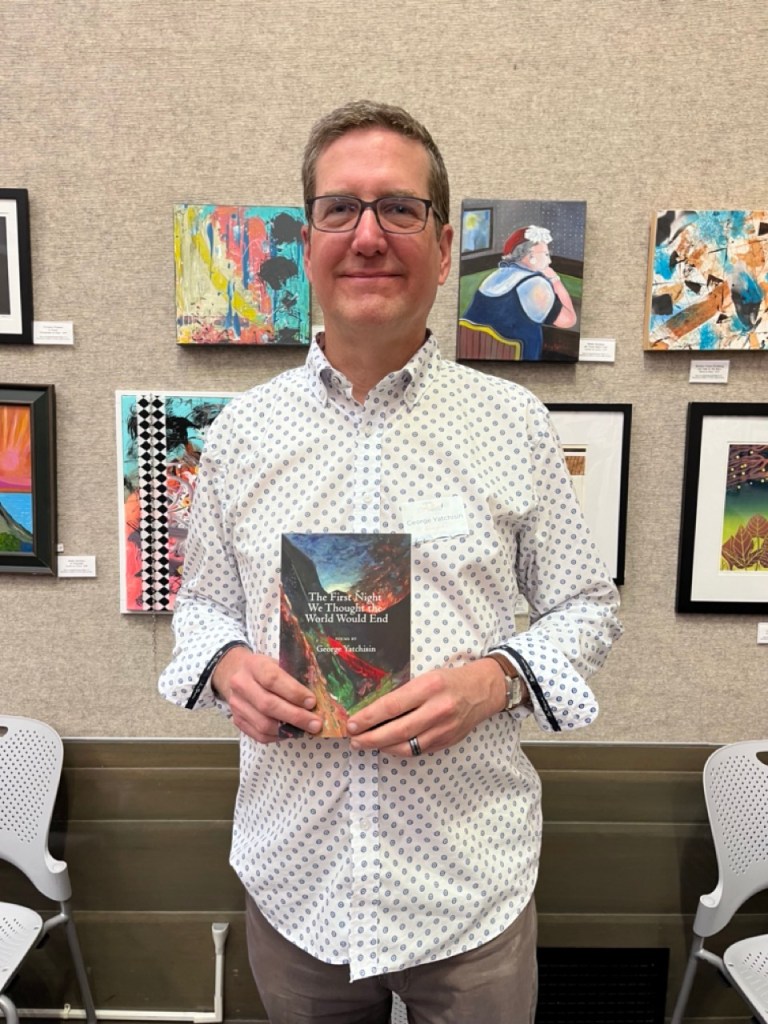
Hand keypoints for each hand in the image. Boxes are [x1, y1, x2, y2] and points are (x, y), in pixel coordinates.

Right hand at [212, 647, 321, 742]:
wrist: (237, 673)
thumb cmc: (266, 669)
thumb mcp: (279, 663)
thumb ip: (294, 676)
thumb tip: (320, 696)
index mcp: (254, 665)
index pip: (273, 679)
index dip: (294, 692)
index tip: (312, 702)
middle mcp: (241, 684)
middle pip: (268, 705)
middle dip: (295, 716)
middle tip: (315, 723)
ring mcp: (237, 704)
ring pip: (263, 724)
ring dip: (288, 730)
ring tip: (307, 730)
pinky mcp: (237, 720)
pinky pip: (259, 735)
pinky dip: (278, 736)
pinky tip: (292, 732)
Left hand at [346, 659, 507, 757]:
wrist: (482, 690)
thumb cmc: (449, 680)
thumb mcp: (426, 677)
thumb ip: (403, 693)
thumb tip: (372, 710)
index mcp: (429, 687)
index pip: (391, 706)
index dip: (368, 718)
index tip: (352, 723)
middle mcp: (437, 709)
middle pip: (397, 730)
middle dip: (370, 737)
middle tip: (354, 739)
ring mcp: (444, 729)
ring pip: (406, 746)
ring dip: (382, 747)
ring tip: (366, 744)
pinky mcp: (447, 741)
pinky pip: (417, 750)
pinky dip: (399, 750)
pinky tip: (388, 746)